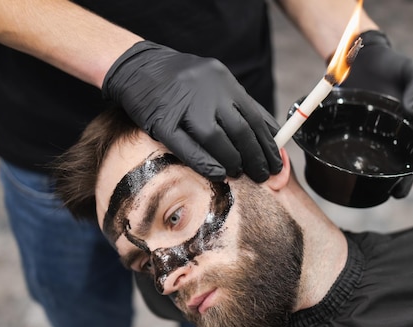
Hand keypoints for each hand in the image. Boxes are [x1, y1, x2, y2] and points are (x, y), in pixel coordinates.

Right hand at [102, 41, 281, 182]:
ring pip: (216, 139)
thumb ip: (238, 103)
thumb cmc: (180, 79)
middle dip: (255, 157)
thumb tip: (268, 133)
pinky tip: (219, 175)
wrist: (136, 65)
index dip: (268, 144)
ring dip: (233, 161)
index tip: (276, 161)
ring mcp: (183, 106)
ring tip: (240, 173)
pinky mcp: (161, 122)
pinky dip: (205, 163)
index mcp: (222, 80)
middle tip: (263, 175)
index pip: (254, 117)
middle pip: (240, 130)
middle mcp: (206, 91)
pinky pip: (186, 147)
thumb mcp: (213, 80)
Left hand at [340, 31, 412, 198]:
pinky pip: (342, 146)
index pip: (412, 162)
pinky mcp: (343, 128)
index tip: (399, 192)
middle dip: (382, 184)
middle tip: (374, 194)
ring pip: (363, 162)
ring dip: (359, 177)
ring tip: (352, 188)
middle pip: (386, 169)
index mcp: (406, 131)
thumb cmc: (392, 65)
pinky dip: (338, 157)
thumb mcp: (411, 70)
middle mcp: (385, 138)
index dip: (407, 180)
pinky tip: (330, 168)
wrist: (361, 54)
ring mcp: (363, 135)